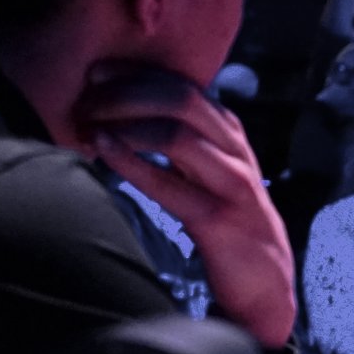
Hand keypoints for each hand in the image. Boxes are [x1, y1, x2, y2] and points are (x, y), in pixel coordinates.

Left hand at [79, 63, 296, 348]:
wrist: (265, 281)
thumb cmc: (227, 223)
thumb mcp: (210, 171)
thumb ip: (184, 141)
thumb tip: (129, 112)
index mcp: (230, 133)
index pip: (183, 84)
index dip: (137, 72)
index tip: (97, 72)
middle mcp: (235, 150)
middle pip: (181, 98)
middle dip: (127, 92)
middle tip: (87, 100)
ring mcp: (232, 182)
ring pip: (177, 132)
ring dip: (125, 123)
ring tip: (89, 126)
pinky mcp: (220, 217)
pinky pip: (170, 184)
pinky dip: (131, 162)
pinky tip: (104, 151)